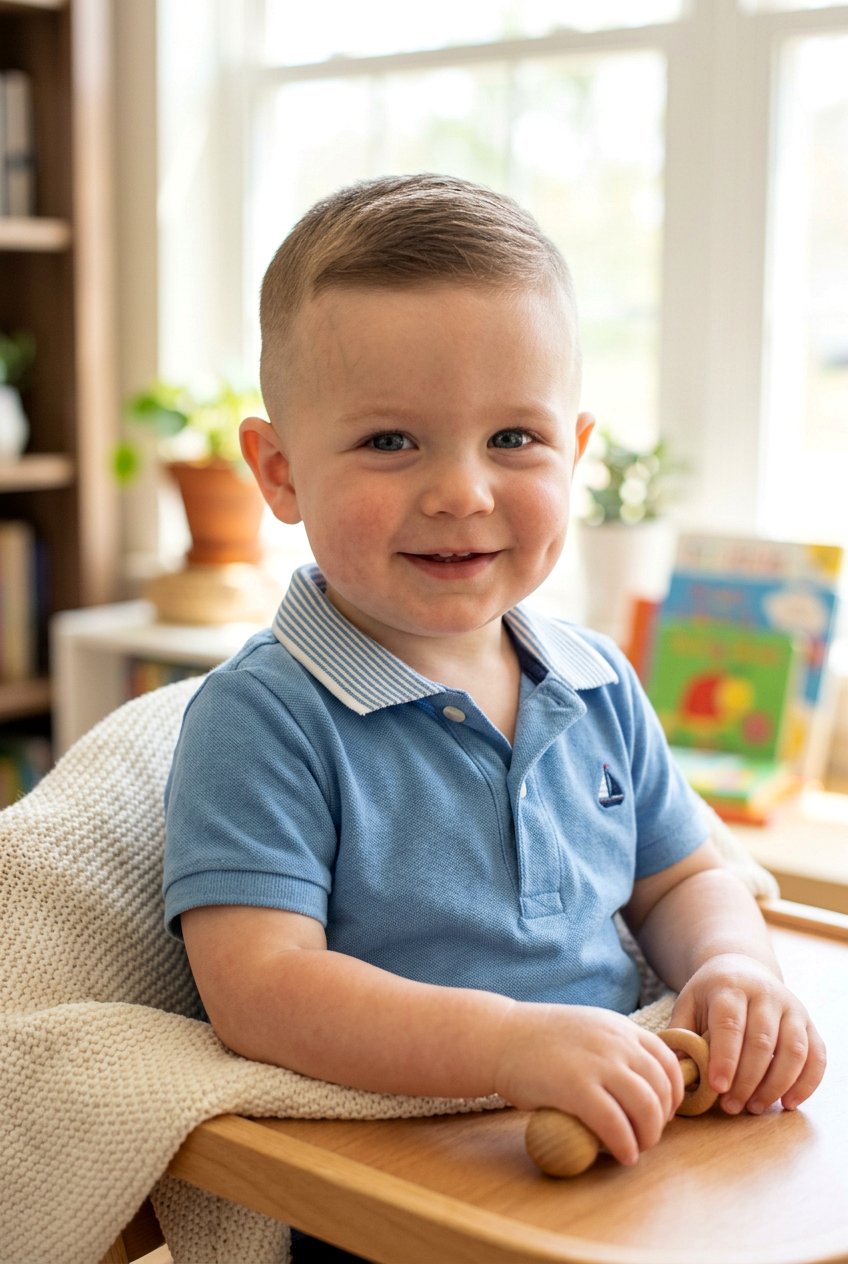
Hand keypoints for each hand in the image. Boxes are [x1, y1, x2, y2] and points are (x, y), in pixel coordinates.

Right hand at [494, 1003, 684, 1165]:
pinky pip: (615, 1124)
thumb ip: (613, 1048)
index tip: (664, 1110)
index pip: (668, 1059)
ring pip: (646, 1107)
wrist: (498, 1036)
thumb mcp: (587, 1029)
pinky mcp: (577, 1088)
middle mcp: (615, 1042)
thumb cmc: (538, 1039)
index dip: (673, 1091)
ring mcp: (597, 1064)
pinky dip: (626, 1145)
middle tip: (648, 1135)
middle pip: (661, 1087)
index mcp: (619, 1027)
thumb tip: (636, 1083)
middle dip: (662, 1118)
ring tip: (636, 1147)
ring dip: (649, 1135)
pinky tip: (623, 1155)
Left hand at [670, 954, 826, 1114]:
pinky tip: (789, 1103)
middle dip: (747, 1080)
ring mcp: (791, 1008)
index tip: (717, 1088)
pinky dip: (807, 1083)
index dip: (725, 1058)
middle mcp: (764, 994)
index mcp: (730, 987)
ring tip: (755, 1107)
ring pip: (793, 1050)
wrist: (743, 969)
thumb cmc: (711, 995)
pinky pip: (816, 1055)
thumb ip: (681, 1034)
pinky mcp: (809, 1023)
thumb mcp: (689, 1004)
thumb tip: (677, 1071)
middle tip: (731, 1106)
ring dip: (776, 1085)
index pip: (729, 1024)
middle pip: (762, 1041)